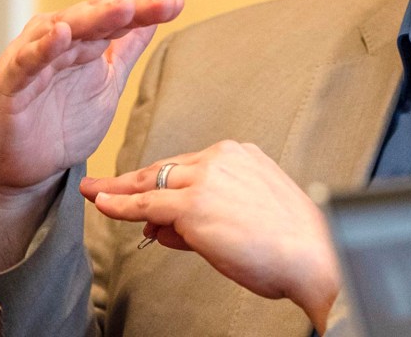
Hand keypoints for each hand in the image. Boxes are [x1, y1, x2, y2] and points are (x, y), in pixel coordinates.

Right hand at [0, 0, 182, 270]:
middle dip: (126, 9)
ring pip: (62, 30)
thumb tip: (153, 19)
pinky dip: (41, 48)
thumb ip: (126, 52)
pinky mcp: (9, 84)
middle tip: (156, 3)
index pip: (117, 20)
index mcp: (84, 41)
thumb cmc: (62, 123)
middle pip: (94, 18)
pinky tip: (61, 35)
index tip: (176, 3)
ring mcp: (33, 60)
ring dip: (91, 18)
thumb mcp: (107, 86)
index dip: (146, 10)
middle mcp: (58, 42)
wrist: (24, 169)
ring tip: (121, 7)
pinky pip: (27, 62)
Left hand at [82, 141, 340, 331]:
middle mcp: (222, 158)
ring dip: (121, 191)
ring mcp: (205, 179)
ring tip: (96, 193)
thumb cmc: (292, 243)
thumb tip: (165, 224)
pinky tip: (103, 203)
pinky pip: (146, 203)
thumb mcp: (250, 216)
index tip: (141, 183)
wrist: (313, 254)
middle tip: (103, 184)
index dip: (159, 179)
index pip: (189, 166)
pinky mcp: (192, 204)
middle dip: (131, 179)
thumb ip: (207, 213)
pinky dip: (120, 204)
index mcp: (241, 155)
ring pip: (152, 183)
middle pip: (165, 169)